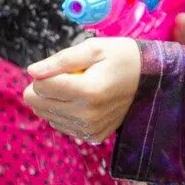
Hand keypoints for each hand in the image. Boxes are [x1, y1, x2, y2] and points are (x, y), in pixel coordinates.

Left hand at [23, 36, 143, 141]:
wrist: (152, 79)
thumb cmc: (121, 57)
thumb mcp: (93, 48)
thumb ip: (60, 60)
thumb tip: (32, 71)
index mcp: (88, 90)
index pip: (39, 87)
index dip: (43, 73)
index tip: (61, 67)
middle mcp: (88, 115)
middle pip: (38, 104)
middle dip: (44, 87)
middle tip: (66, 76)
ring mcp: (91, 129)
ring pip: (47, 116)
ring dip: (54, 101)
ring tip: (77, 88)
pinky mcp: (94, 136)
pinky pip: (62, 125)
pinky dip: (64, 112)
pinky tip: (80, 101)